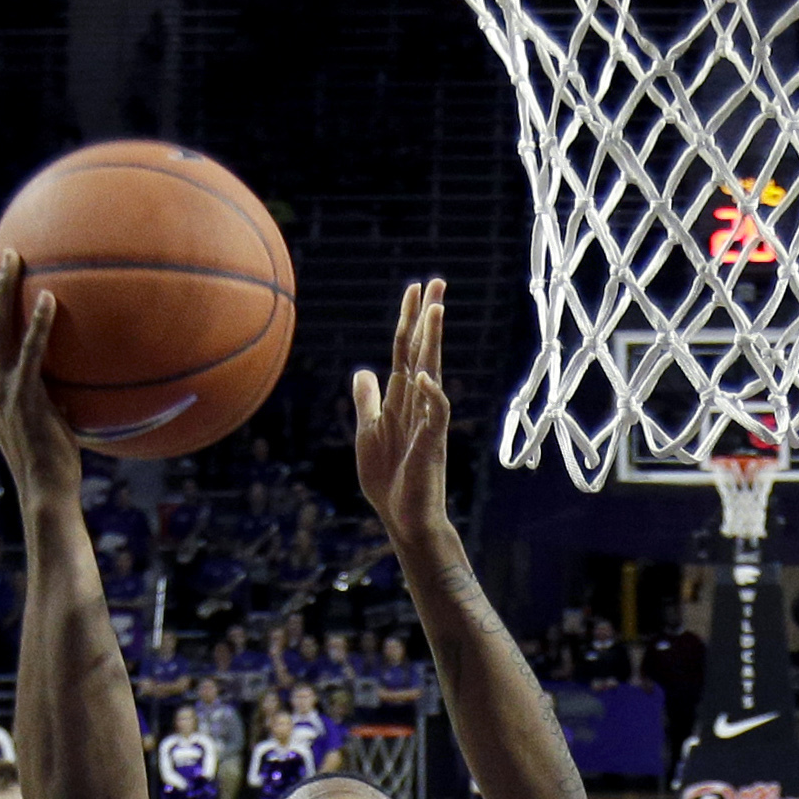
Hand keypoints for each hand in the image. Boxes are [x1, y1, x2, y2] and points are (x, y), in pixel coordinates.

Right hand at [0, 239, 85, 515]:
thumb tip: (76, 362)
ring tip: (14, 256)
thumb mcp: (43, 413)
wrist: (45, 490)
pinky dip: (37, 323)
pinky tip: (49, 298)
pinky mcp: (23, 397)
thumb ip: (46, 384)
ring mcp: (0, 388)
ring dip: (2, 287)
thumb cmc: (51, 456)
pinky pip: (30, 351)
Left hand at [350, 280, 455, 554]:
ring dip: (433, 343)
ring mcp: (426, 422)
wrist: (403, 517)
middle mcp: (417, 404)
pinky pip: (436, 415)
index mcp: (401, 399)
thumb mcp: (368, 432)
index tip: (415, 289)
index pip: (405, 351)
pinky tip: (425, 377)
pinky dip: (432, 396)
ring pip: (431, 373)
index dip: (408, 320)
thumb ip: (367, 401)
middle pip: (421, 353)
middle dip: (427, 318)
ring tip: (437, 311)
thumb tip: (361, 372)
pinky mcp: (432, 445)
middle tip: (437, 282)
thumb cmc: (389, 478)